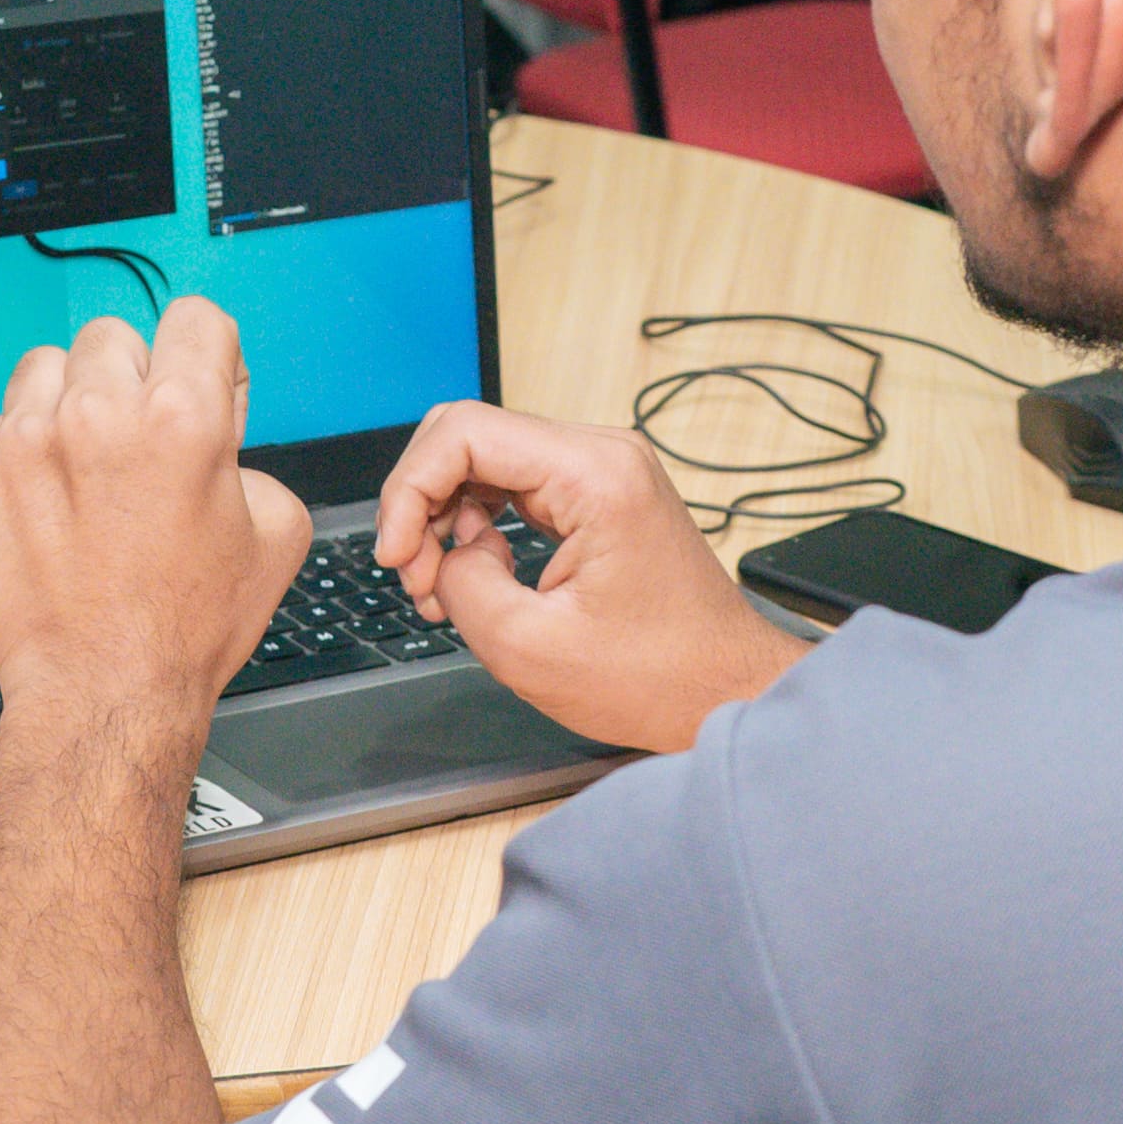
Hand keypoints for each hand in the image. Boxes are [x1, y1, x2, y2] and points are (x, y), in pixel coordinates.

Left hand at [0, 301, 305, 773]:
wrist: (103, 693)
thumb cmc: (183, 630)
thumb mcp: (276, 533)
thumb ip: (251, 455)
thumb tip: (221, 431)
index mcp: (182, 419)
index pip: (197, 319)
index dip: (206, 354)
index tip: (197, 378)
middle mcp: (99, 416)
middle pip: (115, 336)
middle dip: (133, 379)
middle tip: (139, 439)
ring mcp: (29, 441)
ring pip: (47, 365)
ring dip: (69, 400)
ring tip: (86, 462)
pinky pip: (1, 424)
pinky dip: (25, 453)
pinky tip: (51, 502)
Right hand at [370, 402, 810, 755]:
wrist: (725, 690)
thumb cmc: (656, 677)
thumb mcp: (528, 648)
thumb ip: (461, 585)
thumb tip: (440, 554)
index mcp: (595, 475)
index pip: (465, 432)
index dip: (409, 490)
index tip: (397, 556)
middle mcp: (603, 453)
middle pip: (469, 435)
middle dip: (421, 503)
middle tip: (415, 577)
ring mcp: (602, 469)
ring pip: (484, 458)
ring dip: (444, 518)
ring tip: (438, 587)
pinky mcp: (598, 492)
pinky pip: (512, 484)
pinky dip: (476, 525)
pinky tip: (470, 575)